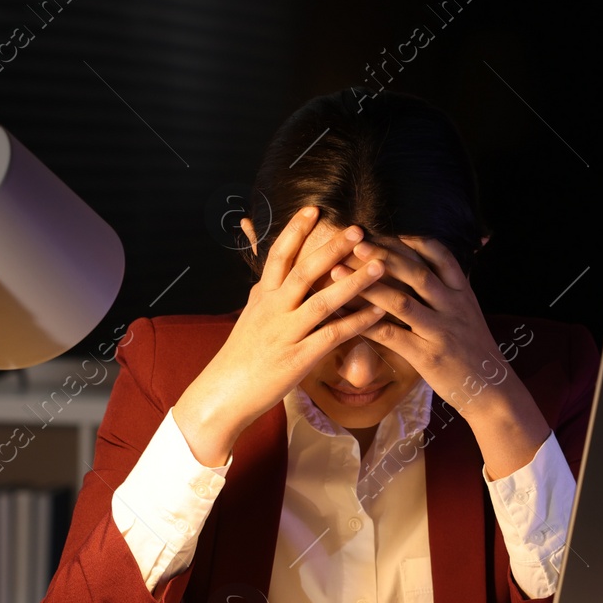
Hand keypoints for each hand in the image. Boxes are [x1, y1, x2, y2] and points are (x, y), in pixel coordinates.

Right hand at [174, 206, 386, 465]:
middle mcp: (273, 309)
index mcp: (261, 296)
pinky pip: (333, 336)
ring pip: (323, 301)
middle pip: (305, 271)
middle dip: (332, 248)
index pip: (278, 254)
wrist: (222, 395)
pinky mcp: (298, 358)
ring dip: (355, 282)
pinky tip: (378, 313)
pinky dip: (357, 322)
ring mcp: (286, 333)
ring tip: (380, 265)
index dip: (295, 230)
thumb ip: (261, 296)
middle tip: (358, 230)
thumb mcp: (248, 318)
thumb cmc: (238, 358)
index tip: (314, 208)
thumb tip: (266, 277)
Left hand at [344, 236, 550, 478]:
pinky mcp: (428, 356)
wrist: (493, 390)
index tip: (387, 229)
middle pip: (417, 273)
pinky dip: (366, 324)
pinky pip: (393, 336)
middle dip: (385, 255)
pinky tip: (344, 317)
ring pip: (402, 302)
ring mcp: (441, 331)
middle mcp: (453, 307)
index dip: (413, 241)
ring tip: (339, 273)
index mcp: (462, 293)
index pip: (440, 256)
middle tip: (356, 242)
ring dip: (368, 285)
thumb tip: (425, 268)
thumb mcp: (469, 314)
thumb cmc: (474, 351)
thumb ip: (449, 291)